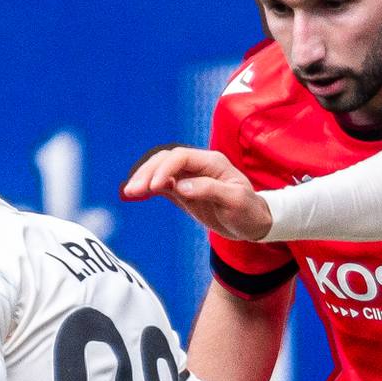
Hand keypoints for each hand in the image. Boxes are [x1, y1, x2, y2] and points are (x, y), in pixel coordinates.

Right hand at [120, 146, 272, 245]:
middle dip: (147, 173)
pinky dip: (147, 188)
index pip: (181, 157)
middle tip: (133, 190)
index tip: (154, 186)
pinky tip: (136, 194)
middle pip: (165, 160)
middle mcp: (198, 166)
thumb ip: (209, 190)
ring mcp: (189, 177)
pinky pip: (161, 185)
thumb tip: (181, 186)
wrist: (252, 223)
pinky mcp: (182, 191)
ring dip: (144, 179)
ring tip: (129, 192)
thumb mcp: (234, 201)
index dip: (164, 169)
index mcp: (212, 162)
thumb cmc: (248, 211)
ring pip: (160, 171)